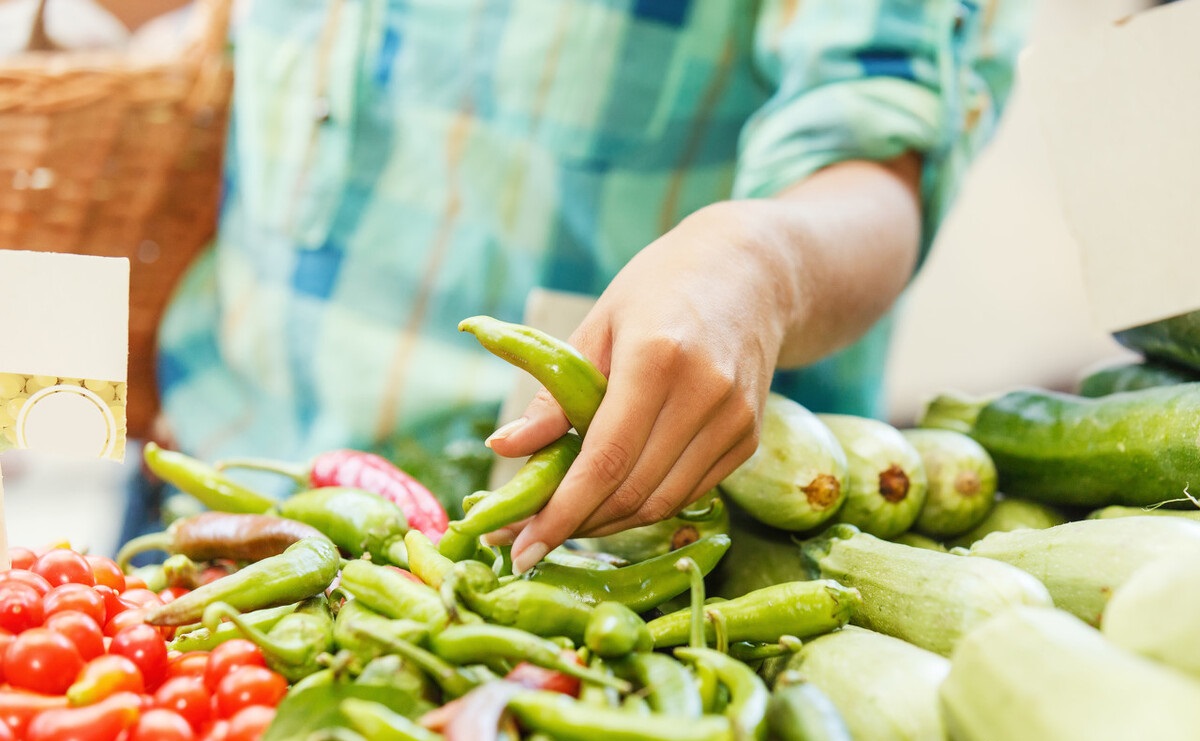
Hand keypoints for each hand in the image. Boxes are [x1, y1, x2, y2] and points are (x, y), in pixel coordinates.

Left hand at [486, 201, 793, 573]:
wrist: (751, 273)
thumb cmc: (660, 289)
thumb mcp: (597, 326)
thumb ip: (554, 396)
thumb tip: (502, 448)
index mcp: (657, 358)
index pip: (606, 459)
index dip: (561, 513)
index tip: (519, 551)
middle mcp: (704, 394)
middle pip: (633, 491)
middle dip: (575, 526)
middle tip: (525, 542)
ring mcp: (735, 420)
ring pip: (662, 503)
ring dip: (608, 523)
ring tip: (564, 523)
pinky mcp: (748, 438)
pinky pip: (688, 492)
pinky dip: (645, 505)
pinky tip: (611, 499)